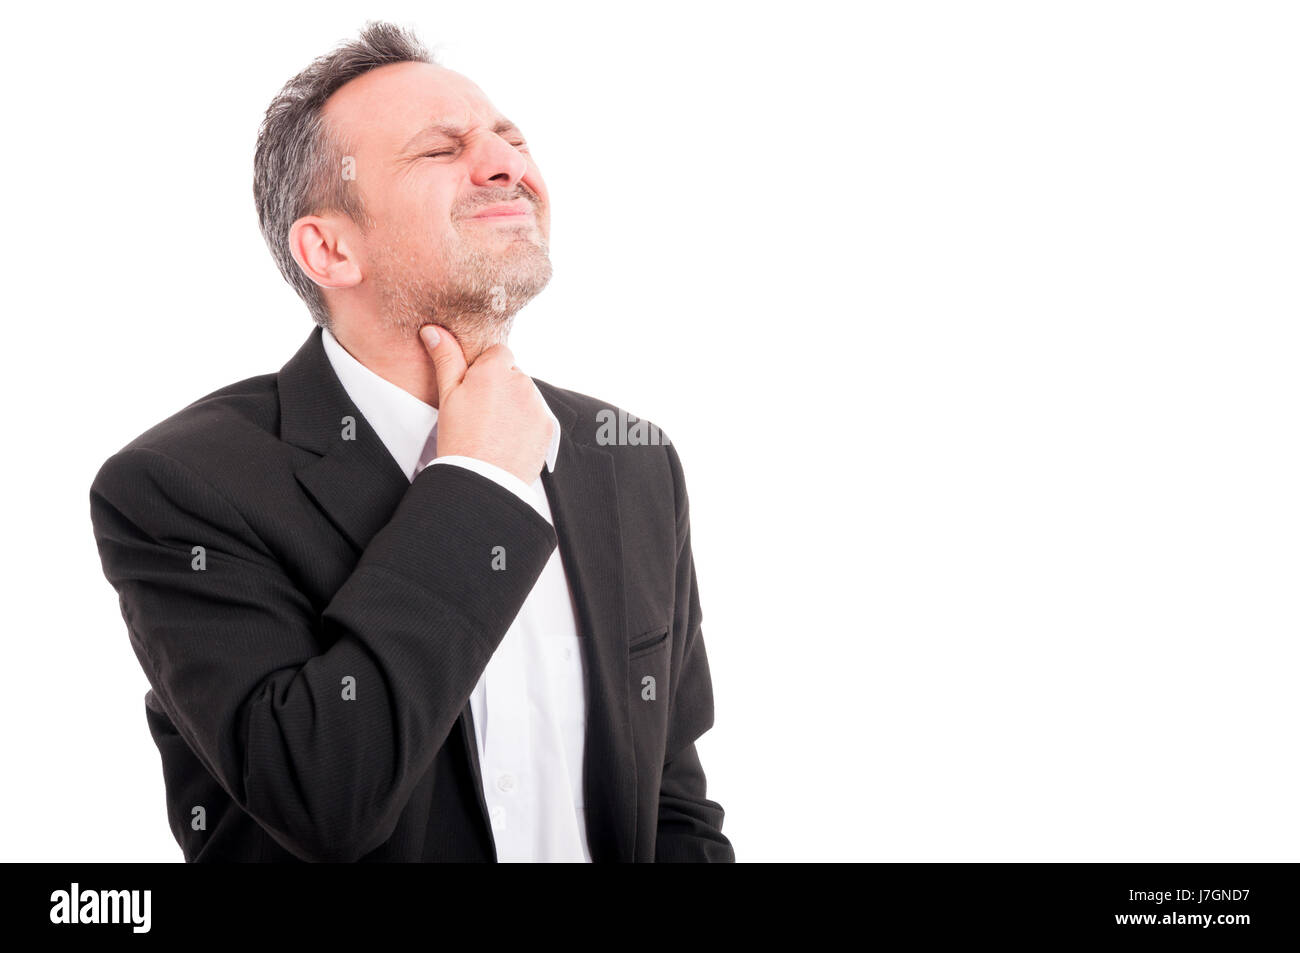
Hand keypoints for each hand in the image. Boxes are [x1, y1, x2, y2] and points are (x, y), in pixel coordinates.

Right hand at [419, 325, 552, 485]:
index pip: (498, 353)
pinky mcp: (548, 425)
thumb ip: (445, 358)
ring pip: (526, 395)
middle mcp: (521, 382)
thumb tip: (434, 331)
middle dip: (501, 388)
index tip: (475, 391)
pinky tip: (508, 439)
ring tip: (494, 430)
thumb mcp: (447, 396)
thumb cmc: (460, 439)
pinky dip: (526, 424)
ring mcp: (537, 404)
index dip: (485, 370)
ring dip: (515, 405)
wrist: (483, 480)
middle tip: (482, 414)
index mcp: (495, 370)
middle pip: (513, 375)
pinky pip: (537, 416)